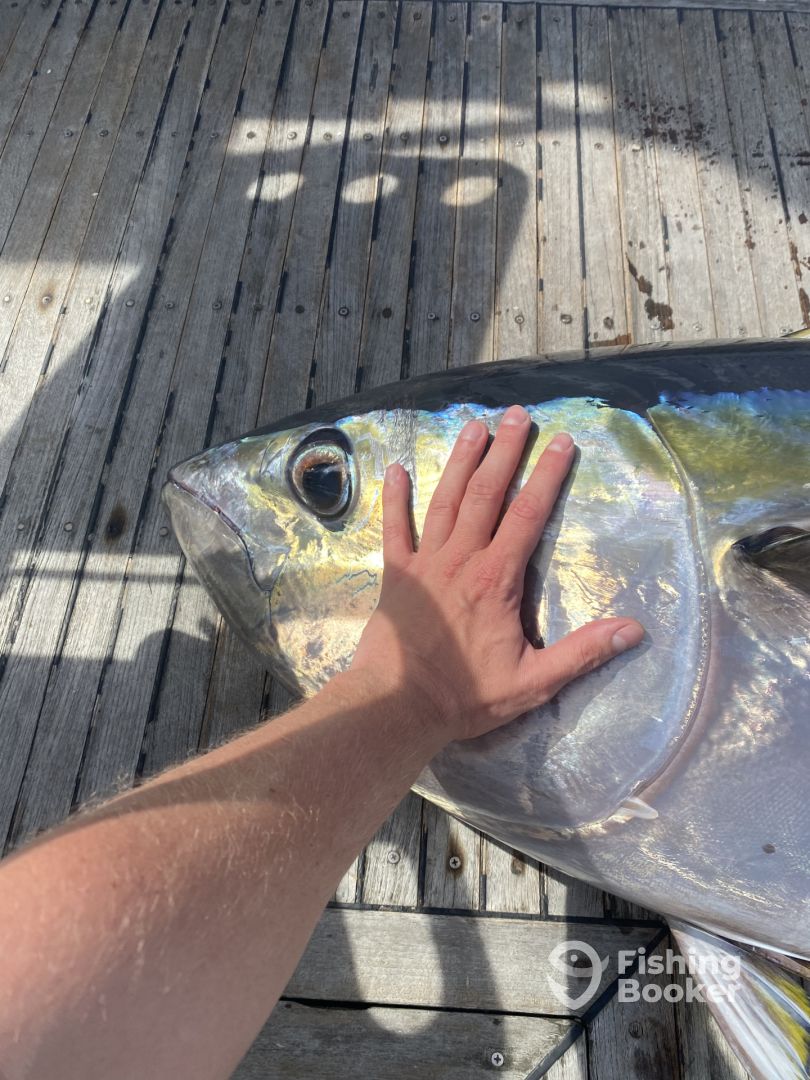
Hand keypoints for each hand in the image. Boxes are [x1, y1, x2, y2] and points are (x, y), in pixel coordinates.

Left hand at [351, 405, 643, 743]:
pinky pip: (394, 528)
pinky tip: (395, 469)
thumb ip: (583, 653)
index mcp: (497, 578)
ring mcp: (425, 562)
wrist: (397, 705)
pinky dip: (394, 498)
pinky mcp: (396, 574)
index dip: (548, 476)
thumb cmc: (465, 696)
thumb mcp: (534, 682)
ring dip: (462, 461)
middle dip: (505, 451)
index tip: (563, 442)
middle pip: (487, 493)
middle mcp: (461, 559)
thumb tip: (634, 629)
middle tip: (518, 414)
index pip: (529, 515)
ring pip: (446, 500)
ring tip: (475, 426)